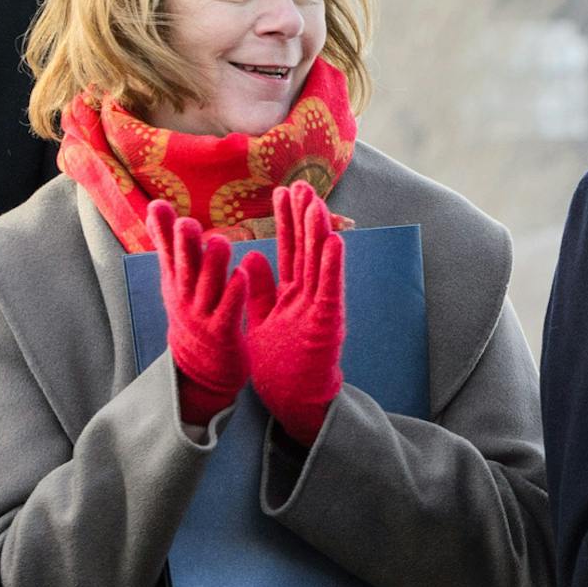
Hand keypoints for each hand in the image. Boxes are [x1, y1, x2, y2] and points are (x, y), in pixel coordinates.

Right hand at [144, 201, 259, 425]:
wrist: (200, 369)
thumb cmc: (192, 312)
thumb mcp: (175, 278)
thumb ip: (169, 242)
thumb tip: (155, 205)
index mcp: (177, 281)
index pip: (168, 252)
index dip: (162, 231)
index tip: (158, 206)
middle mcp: (186, 297)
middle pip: (184, 269)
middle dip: (184, 247)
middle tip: (187, 223)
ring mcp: (203, 316)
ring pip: (208, 288)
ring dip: (213, 266)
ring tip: (221, 242)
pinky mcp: (223, 334)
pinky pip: (229, 312)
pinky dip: (234, 294)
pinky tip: (242, 276)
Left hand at [241, 184, 345, 444]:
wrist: (293, 400)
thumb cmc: (279, 365)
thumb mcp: (263, 319)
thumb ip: (261, 290)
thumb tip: (253, 256)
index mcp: (291, 294)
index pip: (288, 250)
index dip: (286, 221)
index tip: (282, 193)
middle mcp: (308, 295)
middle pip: (305, 249)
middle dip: (303, 217)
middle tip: (302, 185)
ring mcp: (319, 308)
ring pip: (319, 263)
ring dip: (319, 232)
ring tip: (317, 203)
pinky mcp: (327, 323)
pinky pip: (330, 289)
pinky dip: (332, 265)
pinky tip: (334, 241)